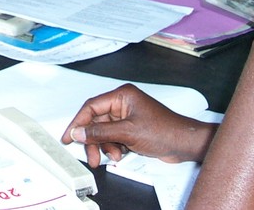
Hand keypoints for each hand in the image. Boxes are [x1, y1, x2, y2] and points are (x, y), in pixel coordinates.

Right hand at [61, 84, 215, 167]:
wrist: (184, 144)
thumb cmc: (165, 131)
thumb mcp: (127, 133)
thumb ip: (100, 132)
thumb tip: (78, 132)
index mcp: (122, 96)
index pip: (91, 107)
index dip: (78, 122)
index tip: (69, 136)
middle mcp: (123, 104)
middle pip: (97, 122)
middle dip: (94, 140)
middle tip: (91, 156)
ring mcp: (127, 117)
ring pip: (104, 132)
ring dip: (106, 146)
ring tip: (113, 156)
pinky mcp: (131, 129)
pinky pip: (113, 138)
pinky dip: (114, 148)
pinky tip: (121, 154)